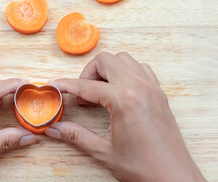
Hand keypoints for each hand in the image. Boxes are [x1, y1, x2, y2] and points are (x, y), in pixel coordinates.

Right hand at [45, 52, 205, 181]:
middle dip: (88, 72)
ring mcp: (152, 88)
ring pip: (124, 59)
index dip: (66, 85)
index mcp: (125, 100)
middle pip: (106, 60)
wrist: (174, 178)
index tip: (55, 84)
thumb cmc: (144, 167)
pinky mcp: (159, 93)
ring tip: (99, 90)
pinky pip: (140, 69)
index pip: (87, 85)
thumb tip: (55, 129)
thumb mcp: (103, 151)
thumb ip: (76, 135)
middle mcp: (140, 88)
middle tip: (82, 93)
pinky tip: (118, 91)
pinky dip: (125, 72)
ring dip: (107, 70)